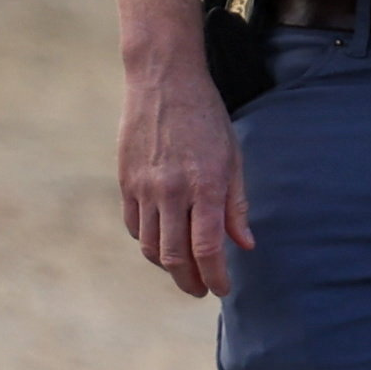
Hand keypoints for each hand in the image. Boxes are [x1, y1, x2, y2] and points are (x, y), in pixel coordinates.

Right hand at [121, 59, 252, 298]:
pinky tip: (162, 241)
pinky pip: (134, 225)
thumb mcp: (233, 156)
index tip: (223, 289)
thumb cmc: (206, 116)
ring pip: (150, 246)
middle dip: (189, 281)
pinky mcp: (126, 181)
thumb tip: (244, 244)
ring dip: (167, 266)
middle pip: (175, 256)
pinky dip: (148, 241)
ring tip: (182, 270)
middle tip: (201, 289)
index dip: (216, 276)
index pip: (208, 248)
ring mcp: (144, 187)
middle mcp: (172, 191)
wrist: (163, 80)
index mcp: (206, 185)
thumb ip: (237, 204)